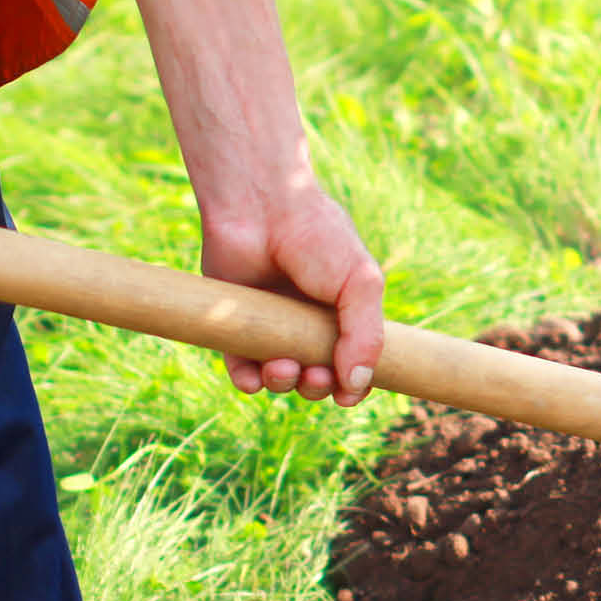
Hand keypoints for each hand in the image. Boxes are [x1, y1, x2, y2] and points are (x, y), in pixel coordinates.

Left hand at [199, 186, 383, 405]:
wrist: (261, 206)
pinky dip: (249, 380)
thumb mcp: (362, 285)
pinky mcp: (233, 324)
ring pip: (280, 378)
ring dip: (285, 384)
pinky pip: (241, 369)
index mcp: (342, 317)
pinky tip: (256, 375)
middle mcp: (306, 325)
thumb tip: (355, 388)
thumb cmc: (318, 238)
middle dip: (317, 388)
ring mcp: (270, 326)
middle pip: (316, 380)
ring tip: (283, 367)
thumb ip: (366, 337)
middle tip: (314, 375)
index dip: (352, 386)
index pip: (353, 367)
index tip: (348, 393)